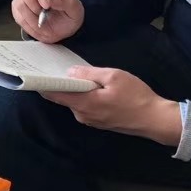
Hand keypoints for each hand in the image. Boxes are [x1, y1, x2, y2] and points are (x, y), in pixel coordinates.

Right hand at [13, 0, 84, 42]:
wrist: (62, 26)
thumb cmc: (69, 13)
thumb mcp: (75, 8)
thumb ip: (67, 2)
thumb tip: (52, 0)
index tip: (47, 5)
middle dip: (34, 7)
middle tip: (45, 17)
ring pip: (19, 5)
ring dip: (33, 19)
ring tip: (45, 24)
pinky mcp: (17, 8)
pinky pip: (18, 17)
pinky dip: (29, 26)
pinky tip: (39, 27)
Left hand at [41, 67, 181, 145]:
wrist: (155, 119)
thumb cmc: (136, 96)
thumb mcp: (113, 77)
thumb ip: (89, 74)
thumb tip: (70, 72)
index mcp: (84, 103)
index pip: (55, 95)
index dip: (43, 85)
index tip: (34, 74)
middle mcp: (83, 115)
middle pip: (64, 98)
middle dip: (59, 84)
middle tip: (54, 68)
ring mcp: (91, 121)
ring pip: (75, 102)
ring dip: (73, 91)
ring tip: (75, 74)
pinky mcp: (99, 123)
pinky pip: (84, 107)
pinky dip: (83, 97)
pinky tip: (91, 87)